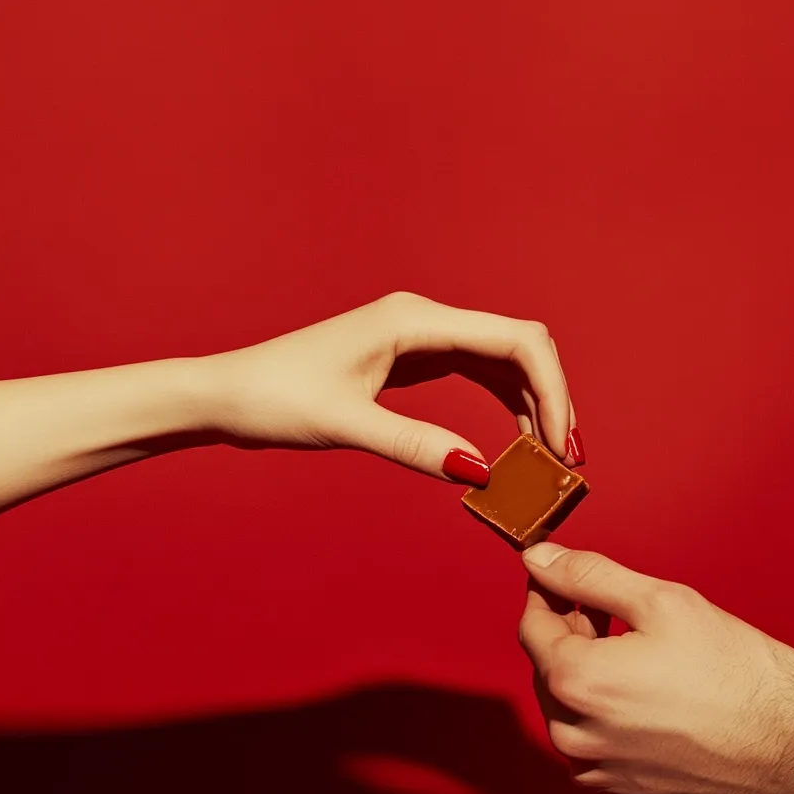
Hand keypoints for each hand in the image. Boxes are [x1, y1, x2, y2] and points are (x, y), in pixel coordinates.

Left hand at [198, 292, 583, 484]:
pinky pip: (476, 375)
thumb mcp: (344, 425)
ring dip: (531, 403)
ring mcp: (421, 337)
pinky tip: (511, 442)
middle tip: (565, 459)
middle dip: (551, 398)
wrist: (228, 393)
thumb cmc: (274, 398)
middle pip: (518, 348)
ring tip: (548, 457)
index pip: (515, 341)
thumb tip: (480, 473)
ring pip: (501, 362)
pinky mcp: (412, 359)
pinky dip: (503, 405)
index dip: (552, 390)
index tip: (560, 445)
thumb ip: (414, 445)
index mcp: (414, 319)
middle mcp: (425, 320)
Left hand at [518, 542, 793, 793]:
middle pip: (548, 670)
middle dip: (570, 635)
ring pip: (568, 713)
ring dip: (589, 679)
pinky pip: (595, 753)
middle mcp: (575, 738)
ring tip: (635, 655)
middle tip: (611, 613)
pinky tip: (647, 703)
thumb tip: (539, 557)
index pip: (531, 627)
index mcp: (576, 683)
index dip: (546, 593)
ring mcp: (599, 777)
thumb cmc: (738, 675)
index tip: (563, 578)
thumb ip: (590, 576)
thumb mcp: (662, 602)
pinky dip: (608, 723)